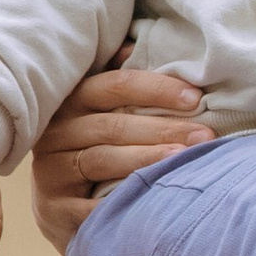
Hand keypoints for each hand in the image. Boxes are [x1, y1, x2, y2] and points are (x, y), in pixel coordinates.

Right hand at [30, 52, 211, 248]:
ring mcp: (52, 171)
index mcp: (72, 100)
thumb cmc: (92, 147)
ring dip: (146, 158)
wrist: (59, 206)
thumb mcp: (99, 111)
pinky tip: (151, 201)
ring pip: (102, 159)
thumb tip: (135, 46)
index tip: (196, 98)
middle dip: (163, 129)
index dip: (156, 89)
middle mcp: (57, 132)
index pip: (115, 85)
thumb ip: (117, 80)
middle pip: (113, 125)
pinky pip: (90, 205)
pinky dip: (121, 202)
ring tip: (182, 160)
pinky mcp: (54, 208)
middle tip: (204, 136)